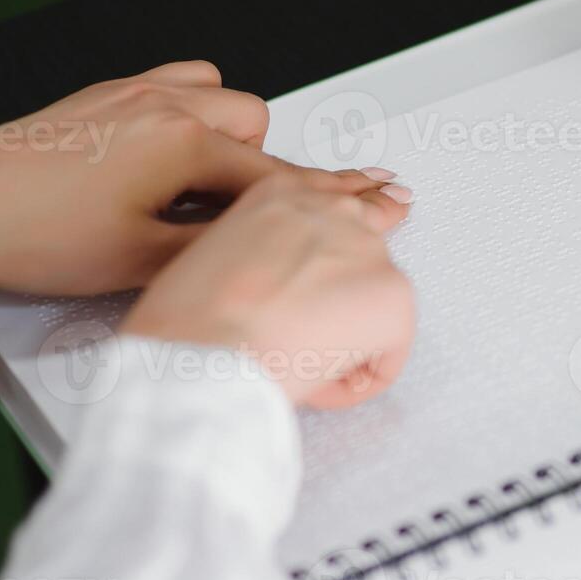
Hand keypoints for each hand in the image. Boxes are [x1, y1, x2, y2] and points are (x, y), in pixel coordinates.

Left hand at [0, 61, 394, 320]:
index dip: (333, 196)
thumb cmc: (35, 237)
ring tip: (208, 195)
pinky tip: (176, 154)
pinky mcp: (105, 97)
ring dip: (229, 140)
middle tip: (265, 219)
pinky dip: (193, 115)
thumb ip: (219, 249)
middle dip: (266, 173)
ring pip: (219, 100)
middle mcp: (164, 106)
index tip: (381, 198)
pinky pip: (175, 85)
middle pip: (256, 128)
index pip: (280, 174)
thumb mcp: (143, 265)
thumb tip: (267, 246)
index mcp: (184, 144)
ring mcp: (132, 95)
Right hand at [122, 172, 414, 408]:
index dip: (345, 236)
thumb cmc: (186, 321)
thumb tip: (278, 290)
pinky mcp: (394, 298)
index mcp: (281, 194)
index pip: (333, 205)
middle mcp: (332, 210)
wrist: (203, 350)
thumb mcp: (211, 258)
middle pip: (364, 253)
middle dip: (344, 299)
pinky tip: (315, 385)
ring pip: (374, 309)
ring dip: (345, 342)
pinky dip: (356, 382)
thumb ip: (256, 254)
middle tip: (309, 336)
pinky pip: (388, 356)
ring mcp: (369, 252)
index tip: (362, 237)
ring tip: (294, 365)